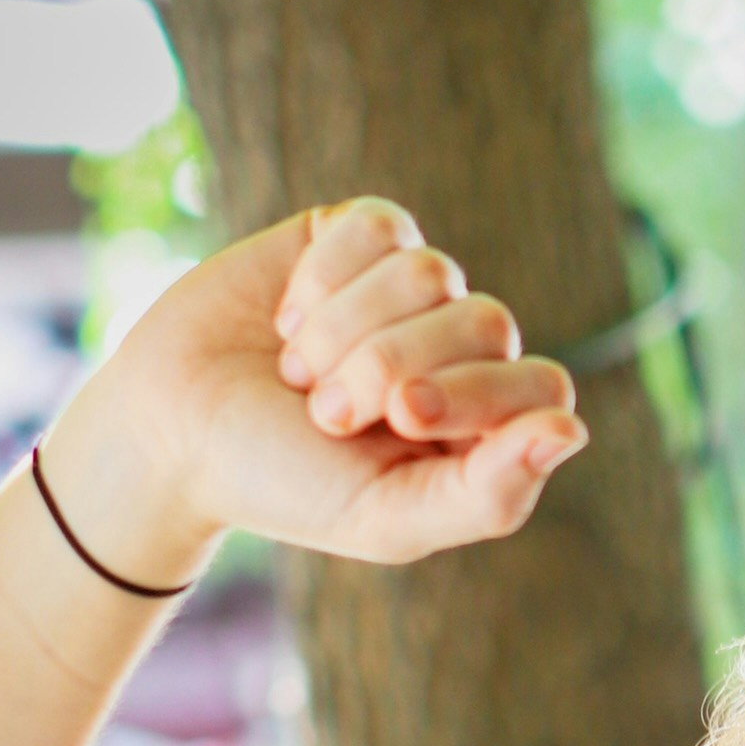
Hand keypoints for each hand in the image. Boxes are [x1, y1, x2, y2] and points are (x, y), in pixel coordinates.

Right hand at [46, 198, 587, 584]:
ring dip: (348, 329)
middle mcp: (457, 351)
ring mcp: (409, 289)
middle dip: (395, 365)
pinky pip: (380, 228)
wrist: (172, 429)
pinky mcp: (353, 238)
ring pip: (430, 272)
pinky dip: (326, 278)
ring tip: (300, 372)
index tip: (403, 417)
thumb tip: (572, 431)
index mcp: (482, 425)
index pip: (543, 386)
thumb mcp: (388, 518)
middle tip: (329, 411)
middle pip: (487, 321)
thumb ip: (490, 493)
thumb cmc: (285, 485)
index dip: (480, 392)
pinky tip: (288, 318)